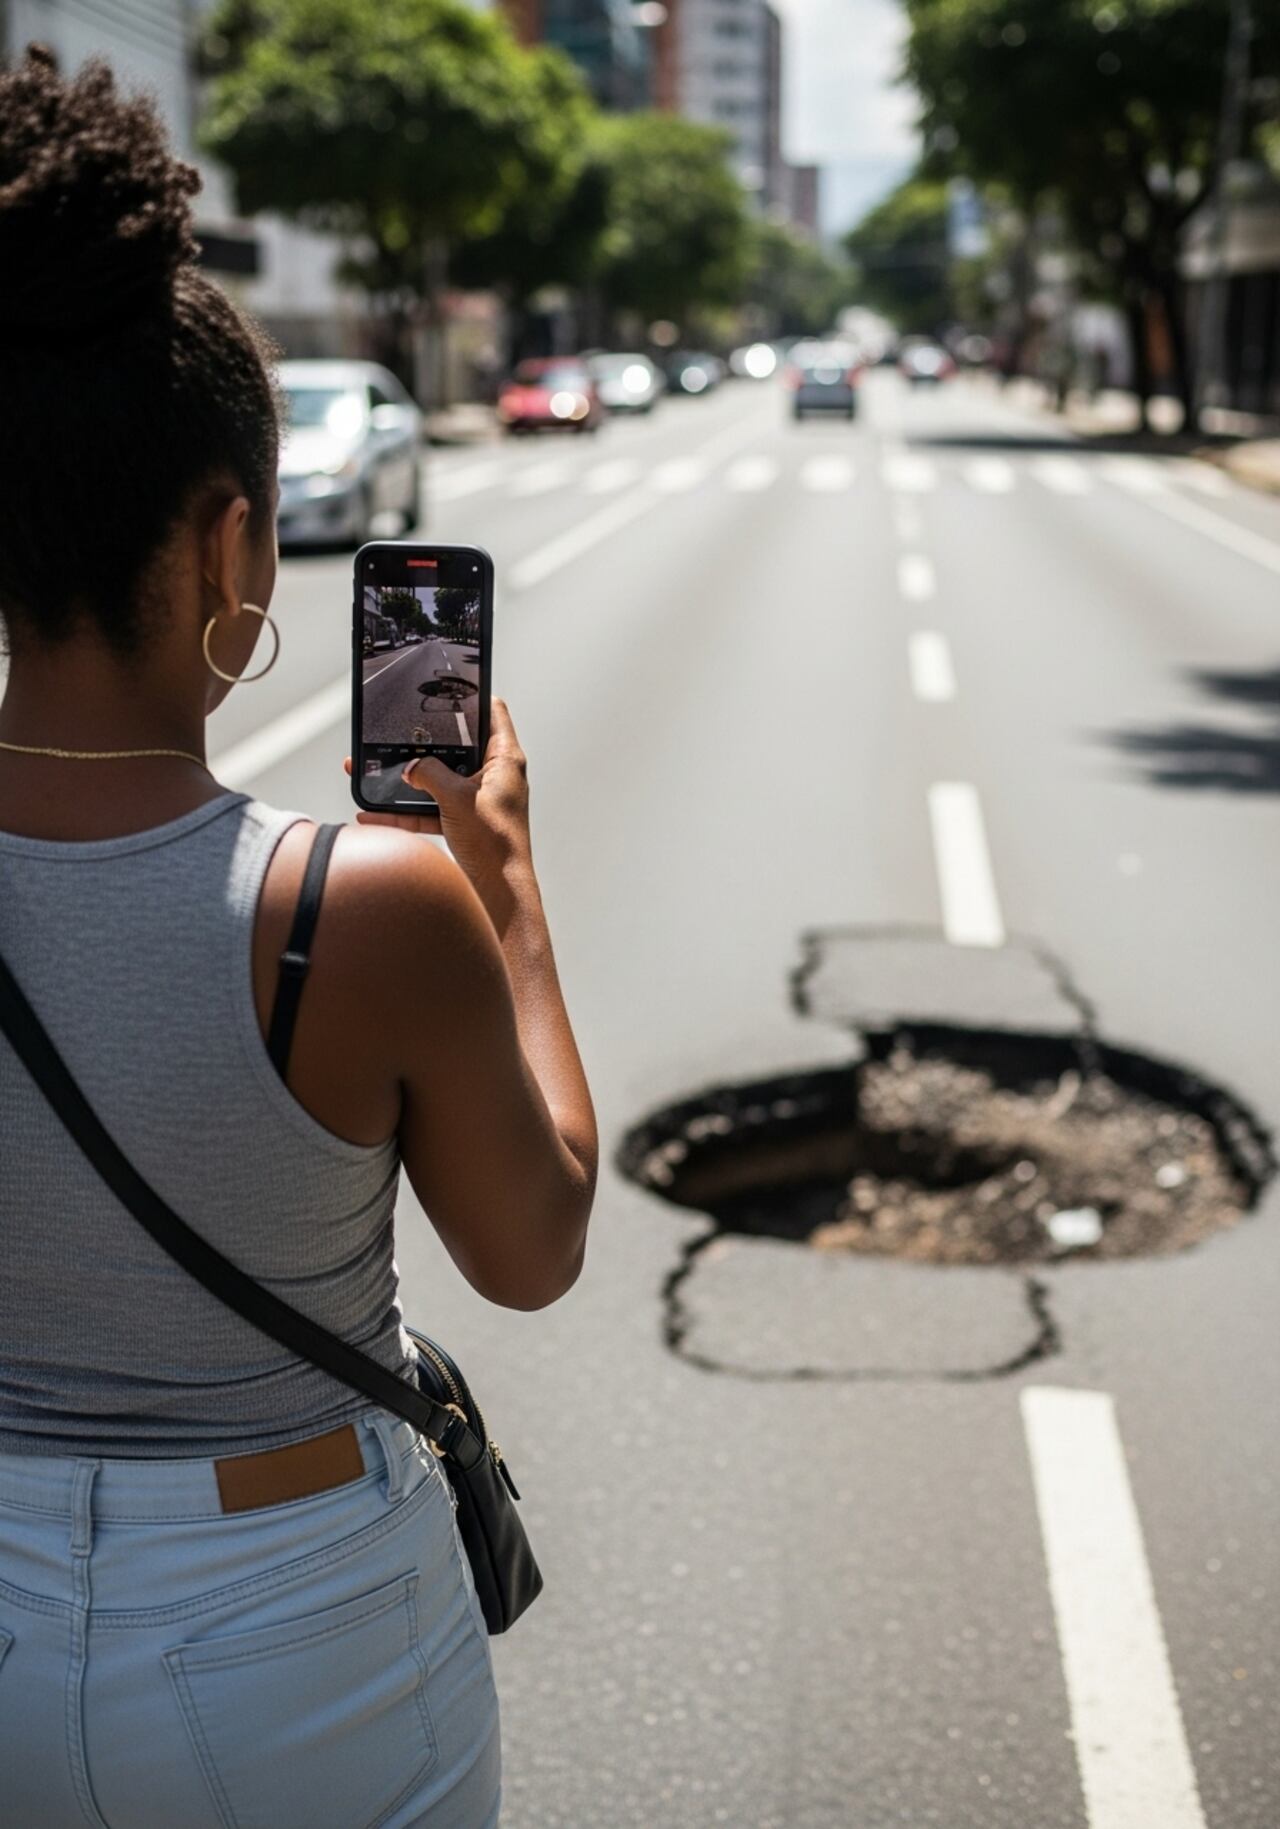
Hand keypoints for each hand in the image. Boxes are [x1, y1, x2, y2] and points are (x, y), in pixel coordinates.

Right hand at [343, 699, 532, 907]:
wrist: (500, 892)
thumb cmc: (494, 842)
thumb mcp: (456, 798)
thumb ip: (429, 773)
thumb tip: (410, 767)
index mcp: (505, 759)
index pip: (492, 712)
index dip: (472, 696)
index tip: (447, 688)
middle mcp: (495, 775)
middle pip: (457, 746)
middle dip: (423, 742)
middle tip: (398, 731)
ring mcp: (479, 799)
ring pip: (438, 780)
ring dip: (408, 780)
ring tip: (373, 770)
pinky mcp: (465, 822)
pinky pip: (431, 810)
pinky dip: (406, 812)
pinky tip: (373, 815)